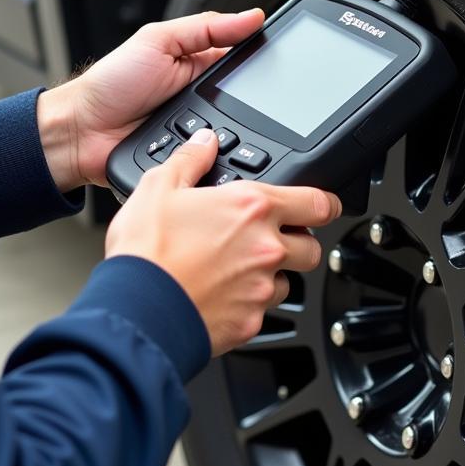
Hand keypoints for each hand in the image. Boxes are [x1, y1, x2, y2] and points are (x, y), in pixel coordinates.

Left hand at [37, 9, 264, 190]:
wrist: (81, 131)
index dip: (263, 62)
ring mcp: (198, 134)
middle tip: (252, 101)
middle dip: (253, 105)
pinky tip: (213, 153)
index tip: (284, 61)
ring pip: (237, 137)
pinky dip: (216, 159)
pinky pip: (215, 163)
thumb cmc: (110, 84)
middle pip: (248, 105)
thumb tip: (252, 16)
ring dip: (234, 135)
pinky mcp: (190, 161)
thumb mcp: (158, 40)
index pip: (244, 63)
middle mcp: (204, 101)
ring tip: (223, 128)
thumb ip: (205, 28)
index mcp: (200, 67)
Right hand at [105, 128, 342, 354]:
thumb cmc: (147, 250)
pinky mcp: (250, 323)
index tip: (323, 206)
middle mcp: (266, 248)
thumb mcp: (159, 187)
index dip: (326, 204)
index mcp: (251, 208)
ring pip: (288, 282)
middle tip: (272, 238)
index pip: (318, 203)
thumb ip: (189, 160)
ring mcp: (260, 289)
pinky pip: (262, 311)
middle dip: (299, 241)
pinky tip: (220, 295)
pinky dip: (248, 303)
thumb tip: (204, 142)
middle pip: (312, 247)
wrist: (138, 310)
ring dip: (272, 274)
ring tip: (237, 268)